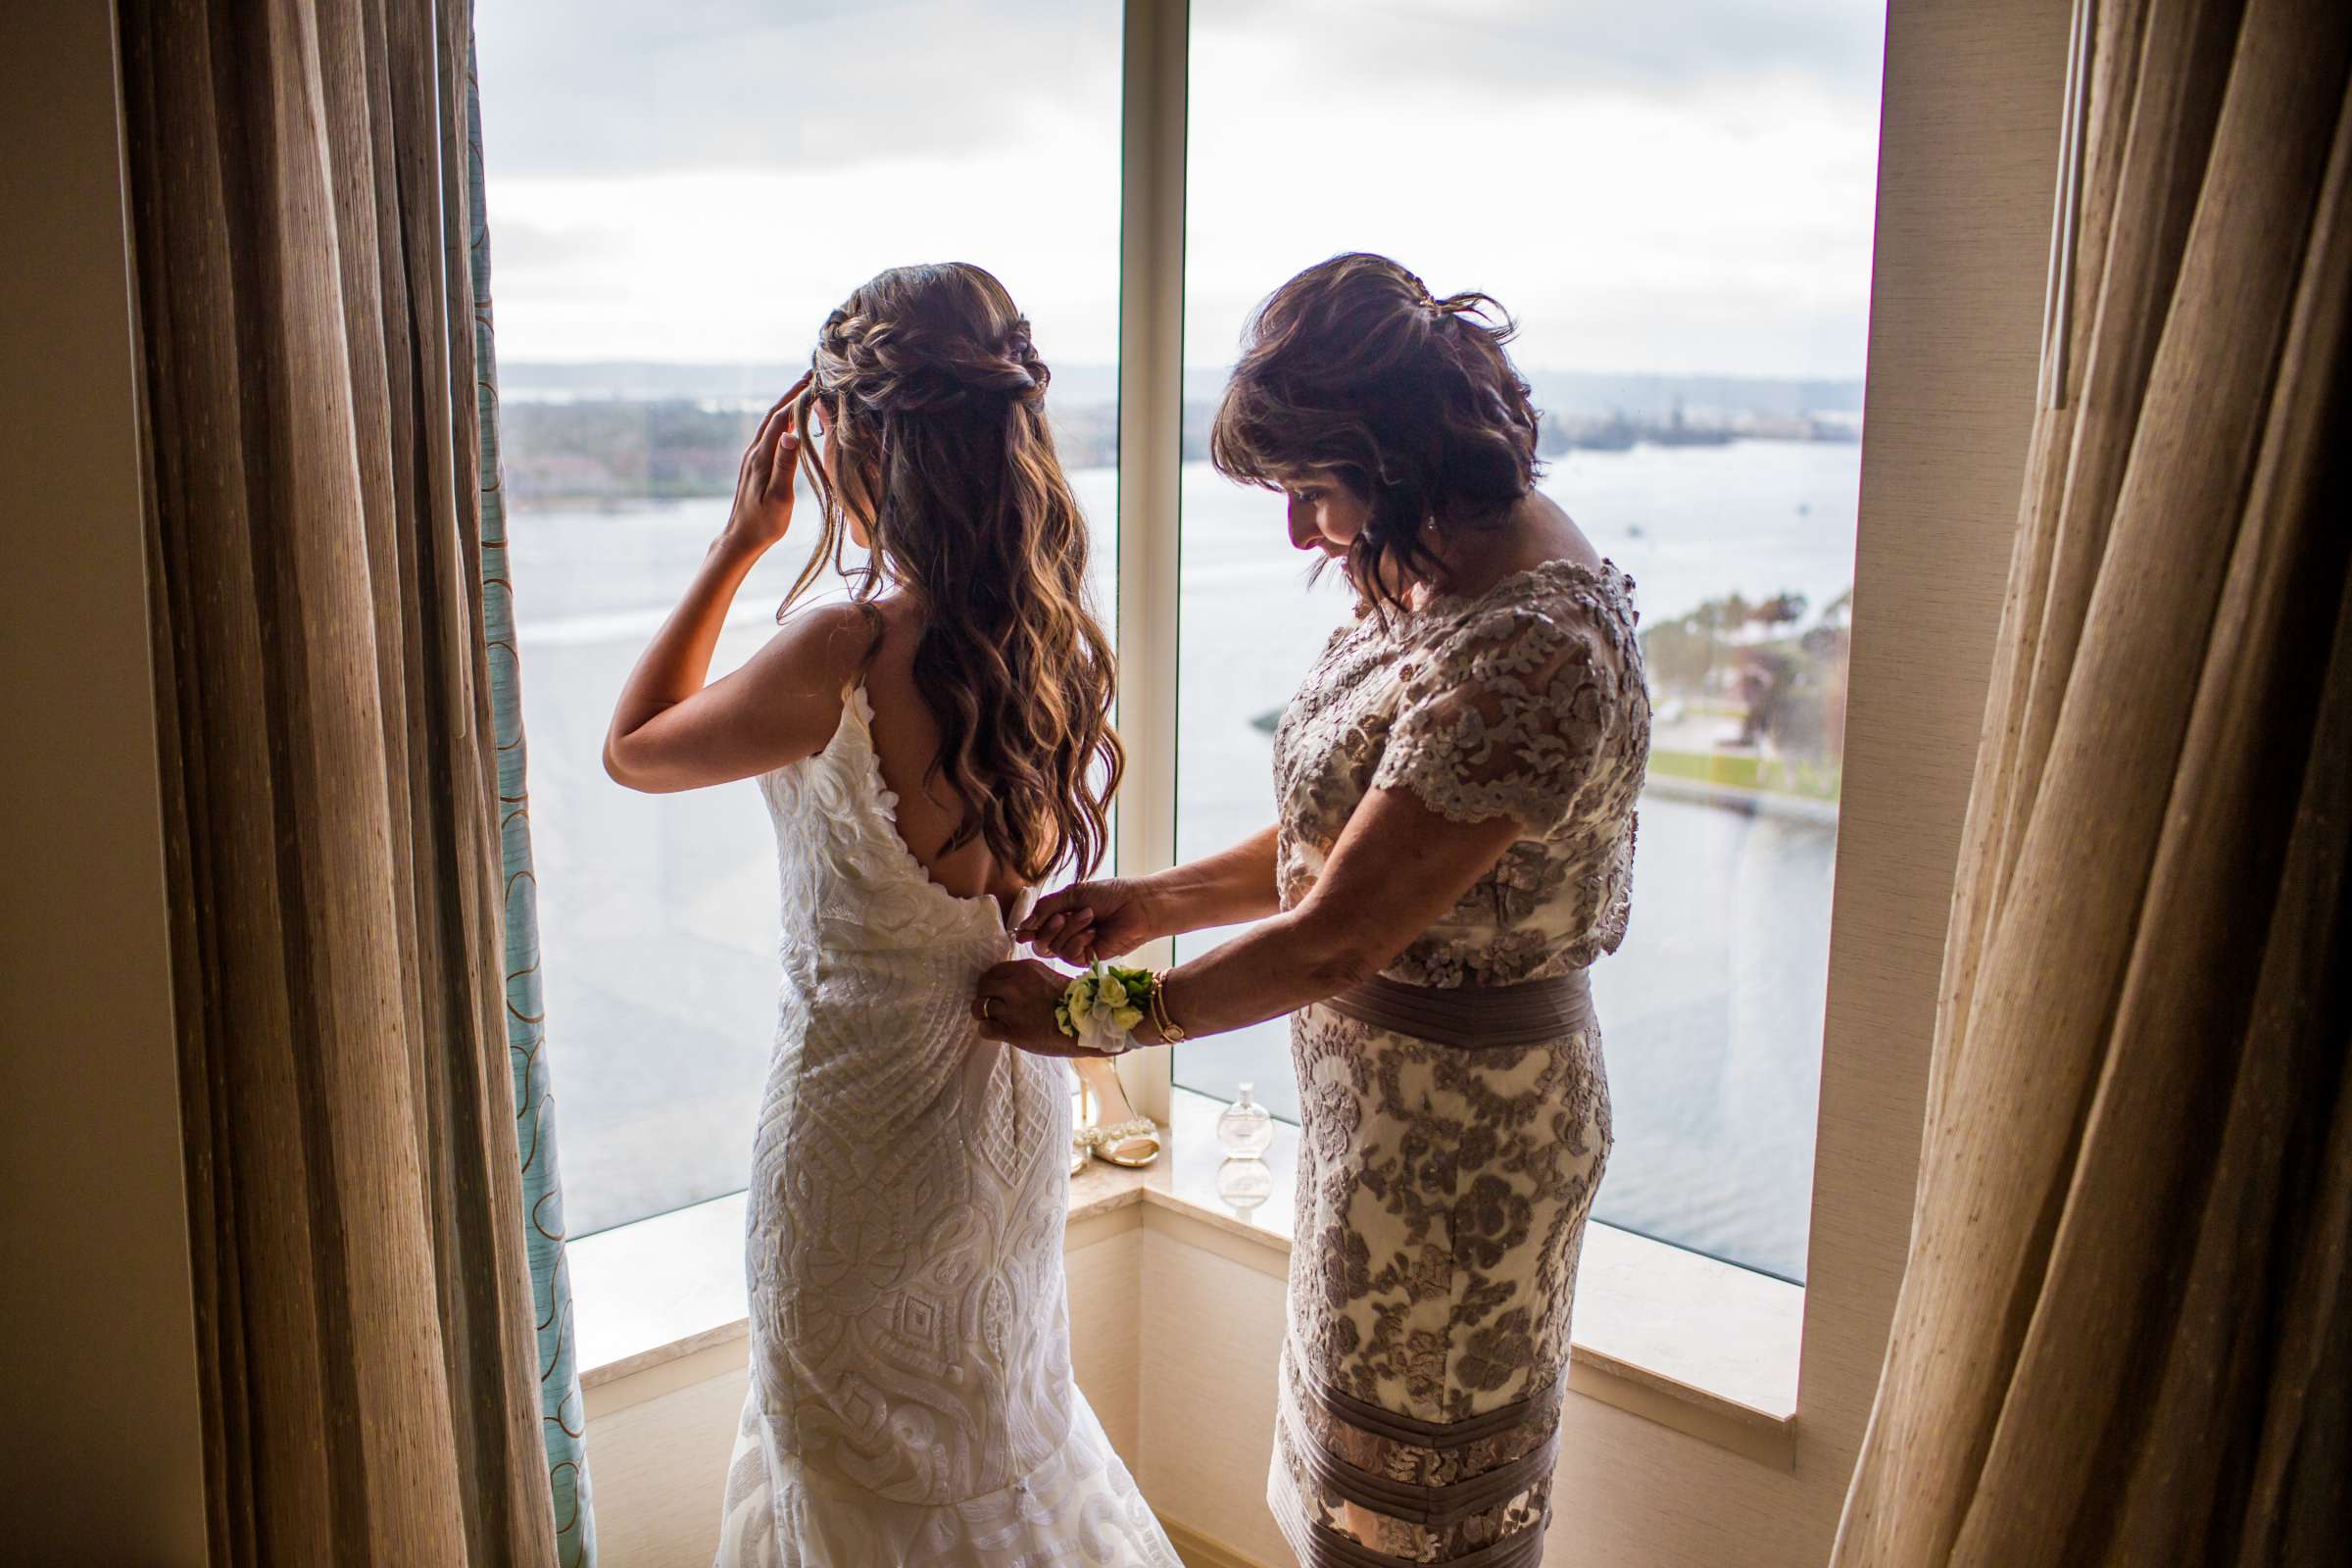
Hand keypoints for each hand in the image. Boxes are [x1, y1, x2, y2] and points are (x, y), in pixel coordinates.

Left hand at [721, 373, 811, 551]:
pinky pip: (770, 433)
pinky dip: (783, 420)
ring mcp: (753, 457)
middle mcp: (754, 451)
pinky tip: (792, 420)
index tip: (816, 383)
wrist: (741, 538)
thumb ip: (785, 464)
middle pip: (774, 414)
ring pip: (771, 422)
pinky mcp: (755, 463)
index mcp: (761, 457)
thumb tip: (790, 433)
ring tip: (805, 391)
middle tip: (811, 375)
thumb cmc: (765, 523)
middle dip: (792, 393)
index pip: (781, 419)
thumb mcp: (779, 496)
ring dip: (787, 404)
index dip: (798, 398)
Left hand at [973, 959, 1119, 1057]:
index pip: (993, 971)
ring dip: (984, 1014)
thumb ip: (1026, 979)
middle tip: (992, 1006)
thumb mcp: (1049, 978)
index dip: (992, 982)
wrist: (1085, 1026)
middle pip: (983, 987)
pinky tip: (998, 1031)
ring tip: (995, 1019)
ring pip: (979, 1007)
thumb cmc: (1071, 1004)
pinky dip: (988, 1030)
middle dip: (985, 996)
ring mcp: (1012, 1009)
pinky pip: (985, 1028)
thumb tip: (1006, 985)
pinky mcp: (1012, 1031)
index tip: (996, 991)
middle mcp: (1015, 986)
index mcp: (1025, 970)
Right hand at [1014, 878, 1160, 963]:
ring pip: (1054, 947)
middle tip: (1064, 915)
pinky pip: (1069, 955)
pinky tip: (1093, 932)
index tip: (1021, 932)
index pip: (1035, 929)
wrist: (1137, 904)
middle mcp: (1066, 934)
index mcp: (1061, 916)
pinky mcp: (1088, 958)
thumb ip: (1045, 909)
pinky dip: (1078, 941)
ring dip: (1069, 929)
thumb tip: (1022, 929)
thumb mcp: (1072, 895)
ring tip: (1089, 916)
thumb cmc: (1109, 895)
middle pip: (1040, 942)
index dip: (1027, 930)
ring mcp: (1077, 948)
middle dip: (1048, 928)